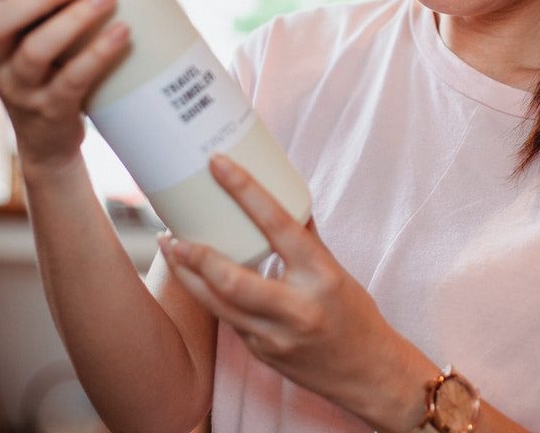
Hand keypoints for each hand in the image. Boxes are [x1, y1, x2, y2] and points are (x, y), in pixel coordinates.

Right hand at [0, 0, 129, 170]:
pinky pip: (71, 81)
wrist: (50, 142)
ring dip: (73, 22)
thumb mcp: (49, 31)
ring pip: (36, 49)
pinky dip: (97, 55)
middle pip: (1, 20)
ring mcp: (19, 87)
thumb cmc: (54, 69)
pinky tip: (121, 34)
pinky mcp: (50, 110)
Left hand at [158, 154, 432, 431]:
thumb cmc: (355, 315)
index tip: (219, 165)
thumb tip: (284, 197)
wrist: (368, 373)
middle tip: (171, 233)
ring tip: (171, 249)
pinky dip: (210, 296)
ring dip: (188, 276)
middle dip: (194, 255)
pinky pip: (228, 320)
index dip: (246, 191)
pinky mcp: (261, 354)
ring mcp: (275, 336)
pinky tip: (198, 279)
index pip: (279, 224)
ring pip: (217, 304)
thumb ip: (306, 239)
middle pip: (231, 279)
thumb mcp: (336, 271)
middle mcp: (297, 307)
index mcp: (321, 274)